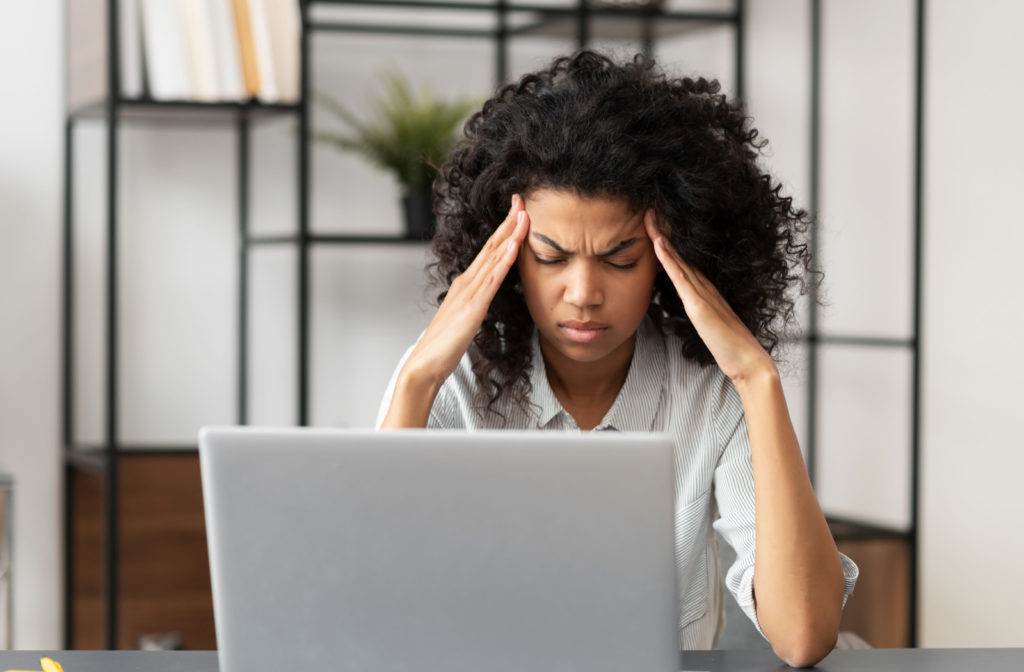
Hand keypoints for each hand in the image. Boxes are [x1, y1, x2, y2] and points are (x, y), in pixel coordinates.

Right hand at [401, 194, 530, 388]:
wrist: (425, 364)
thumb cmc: (444, 345)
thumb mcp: (465, 317)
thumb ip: (475, 303)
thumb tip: (485, 296)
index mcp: (466, 284)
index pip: (489, 251)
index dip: (504, 230)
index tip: (518, 211)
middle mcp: (466, 282)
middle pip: (491, 246)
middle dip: (508, 222)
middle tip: (521, 199)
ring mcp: (469, 293)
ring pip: (493, 257)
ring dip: (510, 234)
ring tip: (524, 214)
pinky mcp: (473, 307)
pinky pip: (491, 280)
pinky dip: (503, 261)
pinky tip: (514, 246)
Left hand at [643, 211, 775, 384]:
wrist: (748, 362)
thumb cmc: (731, 348)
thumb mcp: (711, 326)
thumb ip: (701, 315)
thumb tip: (693, 312)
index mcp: (706, 292)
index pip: (683, 262)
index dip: (669, 244)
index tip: (656, 226)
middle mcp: (704, 287)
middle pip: (679, 254)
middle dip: (663, 232)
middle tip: (649, 209)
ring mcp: (702, 294)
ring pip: (678, 260)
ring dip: (662, 237)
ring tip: (649, 216)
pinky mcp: (699, 306)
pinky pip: (680, 277)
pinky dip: (668, 259)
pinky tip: (658, 243)